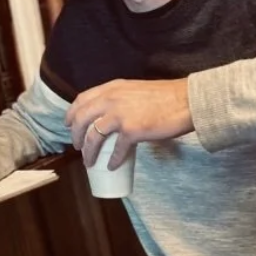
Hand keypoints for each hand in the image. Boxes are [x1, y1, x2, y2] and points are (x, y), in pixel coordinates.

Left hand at [65, 79, 191, 169]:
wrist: (186, 101)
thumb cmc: (168, 97)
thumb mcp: (137, 90)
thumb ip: (124, 99)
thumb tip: (119, 115)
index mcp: (112, 88)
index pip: (82, 99)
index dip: (72, 113)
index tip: (69, 123)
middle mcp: (112, 99)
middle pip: (82, 119)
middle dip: (76, 135)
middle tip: (77, 146)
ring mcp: (120, 115)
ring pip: (94, 136)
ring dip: (89, 151)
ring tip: (89, 161)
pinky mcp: (132, 131)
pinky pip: (116, 150)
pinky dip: (112, 160)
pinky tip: (111, 167)